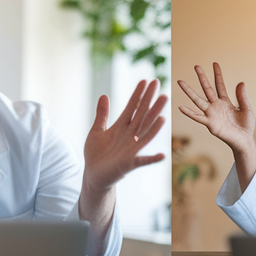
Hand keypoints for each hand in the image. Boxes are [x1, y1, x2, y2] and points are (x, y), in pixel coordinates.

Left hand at [81, 79, 167, 198]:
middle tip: (158, 85)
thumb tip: (104, 95)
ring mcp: (131, 150)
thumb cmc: (95, 154)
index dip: (138, 94)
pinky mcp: (128, 164)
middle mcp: (129, 136)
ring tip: (163, 115)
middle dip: (149, 101)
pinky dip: (151, 159)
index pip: (132, 107)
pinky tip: (162, 155)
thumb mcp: (96, 131)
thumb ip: (102, 114)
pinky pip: (142, 161)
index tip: (145, 80)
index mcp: (121, 127)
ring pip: (145, 135)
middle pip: (141, 116)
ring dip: (154, 127)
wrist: (92, 174)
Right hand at [176, 63, 255, 154]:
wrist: (244, 141)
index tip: (214, 63)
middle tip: (196, 66)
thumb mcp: (246, 108)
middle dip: (201, 77)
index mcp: (225, 102)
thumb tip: (241, 82)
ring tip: (180, 82)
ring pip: (198, 100)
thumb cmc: (245, 126)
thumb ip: (241, 96)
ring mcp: (212, 114)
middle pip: (207, 89)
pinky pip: (198, 117)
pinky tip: (181, 107)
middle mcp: (216, 106)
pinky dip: (189, 113)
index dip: (217, 74)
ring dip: (189, 91)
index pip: (220, 85)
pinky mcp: (210, 124)